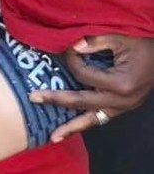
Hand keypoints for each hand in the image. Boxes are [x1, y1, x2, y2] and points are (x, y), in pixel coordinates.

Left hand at [30, 34, 153, 142]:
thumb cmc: (142, 46)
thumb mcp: (120, 38)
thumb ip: (95, 42)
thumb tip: (72, 47)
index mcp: (120, 84)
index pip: (83, 75)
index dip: (71, 61)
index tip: (68, 49)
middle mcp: (121, 100)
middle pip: (82, 102)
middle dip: (56, 100)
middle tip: (33, 97)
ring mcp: (123, 107)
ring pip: (93, 120)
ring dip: (71, 127)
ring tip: (52, 137)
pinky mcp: (122, 108)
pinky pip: (100, 118)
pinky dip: (85, 123)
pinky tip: (71, 128)